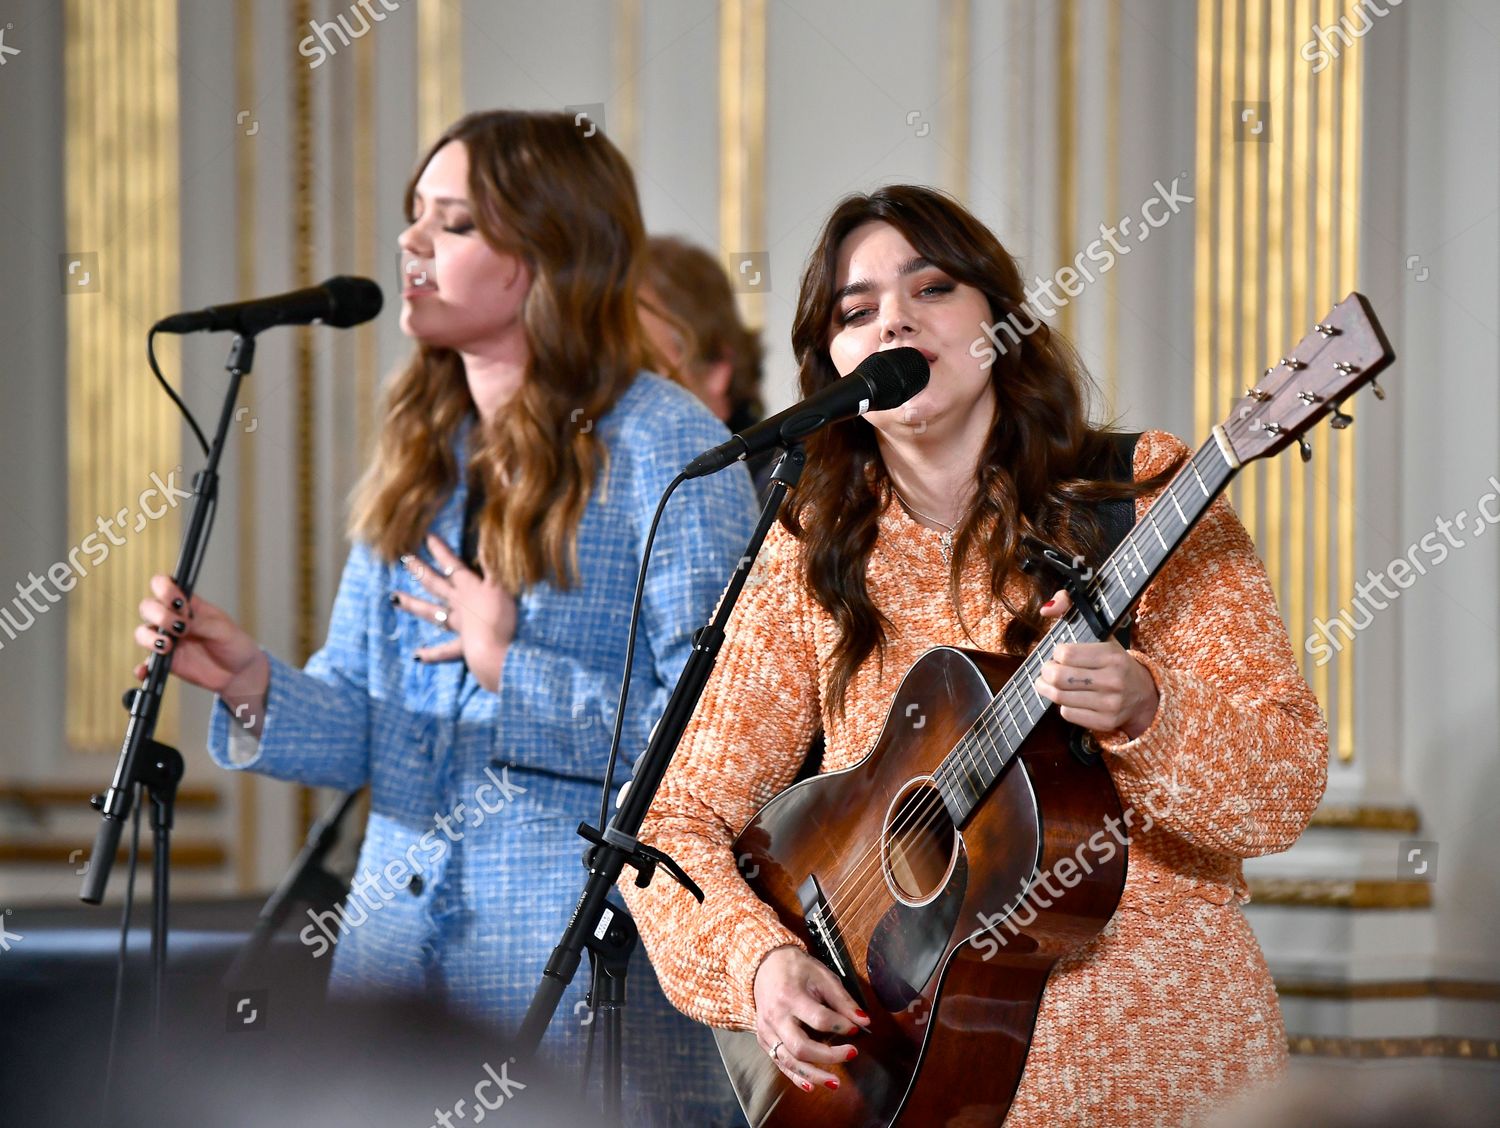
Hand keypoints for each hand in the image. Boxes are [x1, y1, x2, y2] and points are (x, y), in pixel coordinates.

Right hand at [133, 575, 268, 735]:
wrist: (237, 672)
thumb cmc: (232, 643)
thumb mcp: (222, 629)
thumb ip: (200, 623)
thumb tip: (181, 622)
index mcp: (187, 604)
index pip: (163, 586)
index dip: (164, 589)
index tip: (179, 603)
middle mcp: (172, 619)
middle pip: (148, 607)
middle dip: (159, 614)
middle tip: (179, 627)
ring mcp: (166, 639)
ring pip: (142, 633)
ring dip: (149, 638)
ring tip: (168, 646)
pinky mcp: (163, 661)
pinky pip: (146, 663)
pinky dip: (142, 667)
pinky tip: (145, 671)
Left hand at [393, 534, 515, 692]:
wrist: (498, 650)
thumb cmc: (502, 617)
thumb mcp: (502, 585)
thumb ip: (493, 564)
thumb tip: (485, 540)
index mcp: (470, 588)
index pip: (453, 565)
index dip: (441, 551)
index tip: (427, 537)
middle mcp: (460, 604)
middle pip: (435, 584)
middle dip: (420, 571)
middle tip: (404, 559)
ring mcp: (459, 625)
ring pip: (432, 613)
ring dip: (413, 605)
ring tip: (393, 599)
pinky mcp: (464, 646)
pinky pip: (445, 650)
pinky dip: (431, 654)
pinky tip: (416, 655)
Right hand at [752, 946, 869, 1092]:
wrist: (764, 965)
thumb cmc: (796, 969)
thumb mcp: (822, 976)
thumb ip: (843, 1000)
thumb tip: (863, 1021)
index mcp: (790, 996)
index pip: (818, 1018)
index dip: (841, 1025)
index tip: (856, 1028)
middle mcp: (775, 1016)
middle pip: (801, 1046)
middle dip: (829, 1056)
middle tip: (852, 1053)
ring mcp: (767, 1030)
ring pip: (789, 1061)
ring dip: (813, 1075)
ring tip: (835, 1082)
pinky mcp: (764, 1039)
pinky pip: (780, 1063)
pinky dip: (796, 1077)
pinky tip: (811, 1086)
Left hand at [1033, 588, 1158, 737]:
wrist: (1144, 696)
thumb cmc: (1114, 662)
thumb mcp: (1102, 636)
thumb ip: (1071, 611)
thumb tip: (1046, 609)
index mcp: (1111, 655)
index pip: (1064, 654)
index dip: (1056, 654)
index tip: (1060, 655)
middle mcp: (1113, 680)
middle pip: (1058, 677)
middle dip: (1046, 672)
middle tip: (1047, 670)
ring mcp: (1110, 703)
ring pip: (1059, 697)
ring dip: (1047, 689)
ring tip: (1049, 684)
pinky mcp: (1105, 722)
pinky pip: (1068, 714)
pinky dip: (1063, 706)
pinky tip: (1070, 699)